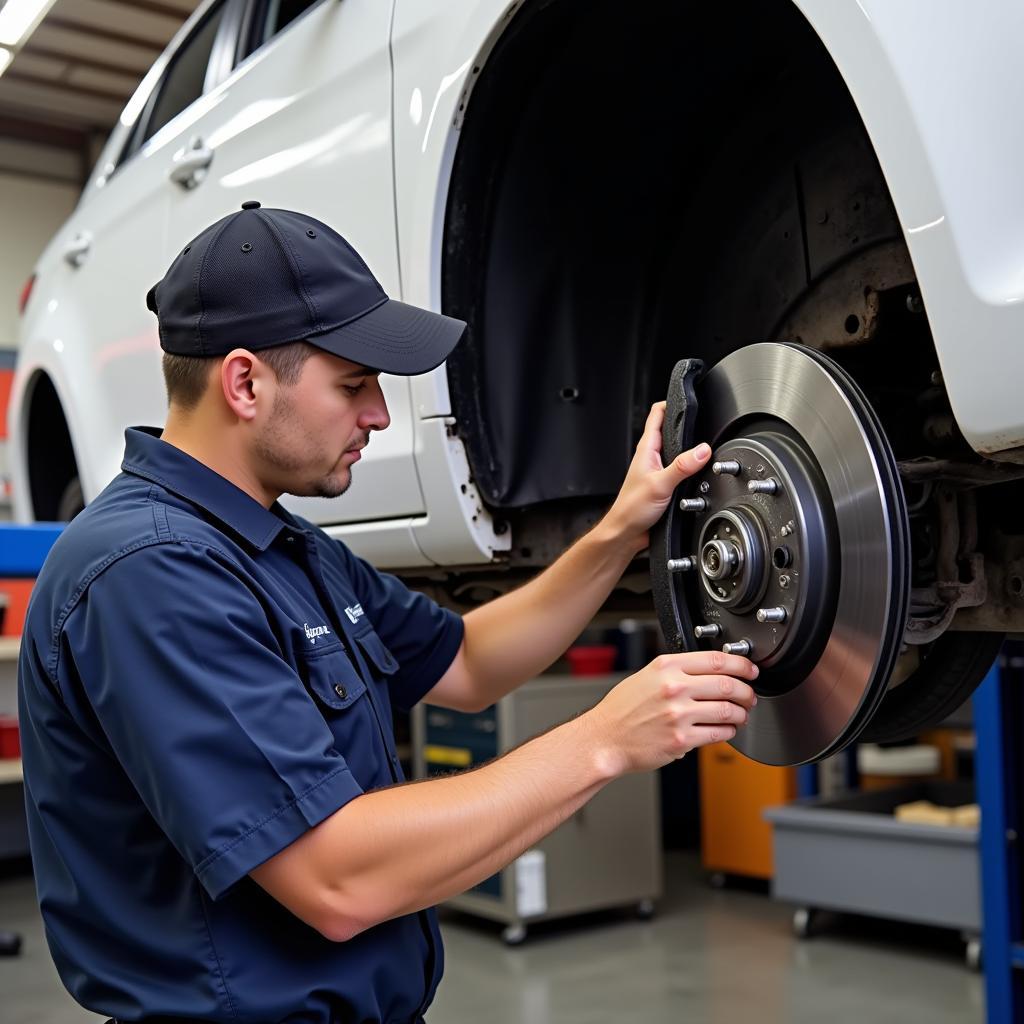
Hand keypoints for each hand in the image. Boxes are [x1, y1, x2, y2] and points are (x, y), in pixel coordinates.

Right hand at [583, 651, 758, 776]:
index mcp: (666, 667)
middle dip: (746, 691)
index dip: (742, 665)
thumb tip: (711, 670)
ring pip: (727, 710)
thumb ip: (676, 670)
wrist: (605, 738)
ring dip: (741, 714)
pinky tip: (726, 730)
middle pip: (727, 684)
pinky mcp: (681, 739)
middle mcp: (673, 687)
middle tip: (749, 696)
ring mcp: (678, 714)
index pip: (716, 660)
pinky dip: (728, 731)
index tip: (750, 670)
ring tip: (740, 715)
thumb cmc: (622, 709)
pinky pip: (718, 733)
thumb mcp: (646, 676)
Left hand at [601, 401, 710, 554]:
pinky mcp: (664, 484)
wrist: (626, 533)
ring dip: (689, 447)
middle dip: (686, 423)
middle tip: (703, 415)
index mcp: (647, 450)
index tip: (686, 395)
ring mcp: (657, 470)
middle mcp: (651, 457)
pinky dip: (690, 466)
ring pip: (677, 450)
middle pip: (671, 431)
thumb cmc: (632, 509)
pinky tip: (698, 470)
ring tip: (705, 441)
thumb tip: (702, 450)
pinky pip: (679, 468)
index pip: (657, 415)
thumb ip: (682, 467)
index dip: (671, 402)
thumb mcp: (660, 485)